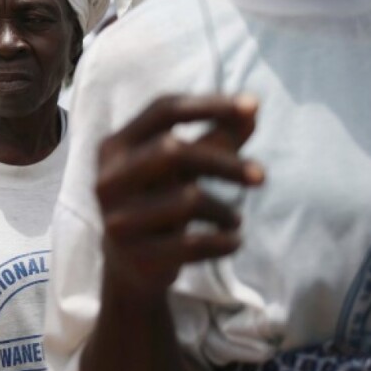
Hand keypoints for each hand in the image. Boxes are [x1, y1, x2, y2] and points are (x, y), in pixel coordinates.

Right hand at [96, 94, 263, 300]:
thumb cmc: (159, 202)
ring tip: (234, 220)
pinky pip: (194, 244)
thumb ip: (215, 137)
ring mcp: (118, 219)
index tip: (252, 105)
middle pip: (173, 151)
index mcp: (116, 147)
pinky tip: (232, 241)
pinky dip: (224, 242)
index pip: (163, 110)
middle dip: (225, 162)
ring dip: (225, 211)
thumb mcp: (182, 168)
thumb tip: (253, 107)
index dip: (209, 105)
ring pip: (188, 200)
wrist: (129, 266)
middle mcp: (109, 179)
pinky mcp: (136, 256)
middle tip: (262, 176)